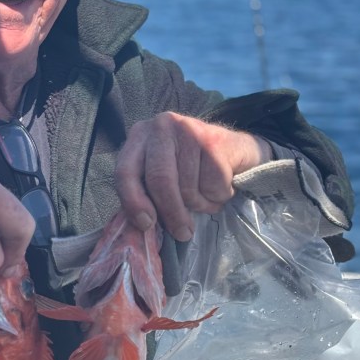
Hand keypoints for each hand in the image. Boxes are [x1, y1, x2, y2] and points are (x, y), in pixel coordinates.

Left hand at [114, 113, 271, 240]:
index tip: (146, 224)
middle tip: (182, 232)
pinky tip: (220, 184)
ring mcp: (188, 129)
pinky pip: (212, 185)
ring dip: (200, 203)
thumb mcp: (161, 177)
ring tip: (206, 195)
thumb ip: (146, 196)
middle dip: (171, 211)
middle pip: (159, 179)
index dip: (133, 201)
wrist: (234, 150)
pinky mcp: (215, 139)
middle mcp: (161, 127)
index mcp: (139, 136)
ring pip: (188, 186)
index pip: (125, 171)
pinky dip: (217, 196)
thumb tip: (140, 229)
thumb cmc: (190, 169)